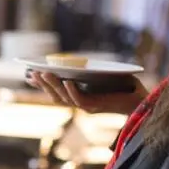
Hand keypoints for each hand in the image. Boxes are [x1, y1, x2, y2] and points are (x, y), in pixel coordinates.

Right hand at [28, 71, 146, 114]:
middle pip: (55, 96)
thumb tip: (72, 62)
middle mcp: (79, 104)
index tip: (29, 75)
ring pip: (64, 98)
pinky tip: (67, 81)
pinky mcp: (96, 106)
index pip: (55, 92)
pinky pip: (80, 99)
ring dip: (53, 86)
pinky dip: (72, 91)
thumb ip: (86, 72)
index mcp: (77, 97)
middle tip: (32, 73)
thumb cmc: (122, 86)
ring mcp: (86, 106)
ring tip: (45, 74)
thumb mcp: (100, 76)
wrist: (139, 99)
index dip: (41, 85)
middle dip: (43, 85)